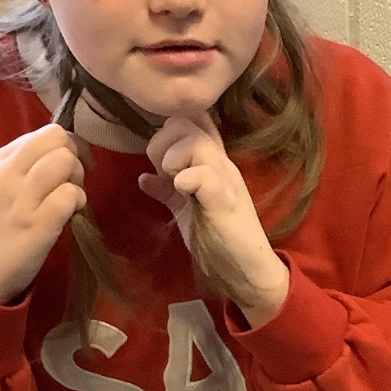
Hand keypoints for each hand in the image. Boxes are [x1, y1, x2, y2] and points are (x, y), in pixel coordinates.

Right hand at [0, 124, 86, 304]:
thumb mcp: (0, 186)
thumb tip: (66, 151)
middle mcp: (6, 174)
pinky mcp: (36, 224)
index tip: (69, 167)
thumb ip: (27, 164)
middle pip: (58, 140)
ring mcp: (20, 198)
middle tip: (70, 184)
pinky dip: (78, 203)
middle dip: (75, 158)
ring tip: (69, 200)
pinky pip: (70, 194)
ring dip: (77, 180)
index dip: (68, 146)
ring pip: (65, 161)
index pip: (46, 133)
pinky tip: (70, 215)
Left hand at [139, 114, 289, 328]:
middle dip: (163, 142)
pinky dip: (186, 180)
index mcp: (212, 163)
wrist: (248, 271)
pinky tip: (181, 193)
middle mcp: (221, 164)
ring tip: (173, 183)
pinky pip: (205, 175)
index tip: (163, 157)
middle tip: (163, 172)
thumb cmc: (218, 241)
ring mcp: (225, 181)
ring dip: (172, 159)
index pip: (195, 118)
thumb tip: (143, 177)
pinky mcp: (225, 203)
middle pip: (187, 122)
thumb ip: (167, 191)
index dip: (171, 127)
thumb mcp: (185, 211)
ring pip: (196, 143)